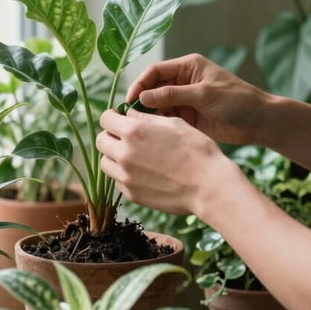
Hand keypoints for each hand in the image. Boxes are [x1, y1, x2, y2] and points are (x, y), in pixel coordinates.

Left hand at [97, 109, 238, 216]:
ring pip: (105, 163)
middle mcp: (124, 154)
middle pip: (100, 141)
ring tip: (135, 156)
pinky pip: (118, 181)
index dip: (112, 116)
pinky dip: (125, 175)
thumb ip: (146, 117)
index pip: (105, 119)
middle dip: (110, 136)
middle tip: (126, 137)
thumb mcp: (174, 124)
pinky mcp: (132, 195)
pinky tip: (144, 172)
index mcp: (133, 131)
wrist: (209, 187)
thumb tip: (129, 114)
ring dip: (115, 157)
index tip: (120, 119)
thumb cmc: (197, 151)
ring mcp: (126, 177)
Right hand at [125, 53, 270, 145]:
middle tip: (129, 117)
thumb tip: (143, 96)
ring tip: (138, 127)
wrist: (259, 122)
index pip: (155, 71)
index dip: (140, 84)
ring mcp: (185, 100)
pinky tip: (152, 134)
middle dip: (141, 101)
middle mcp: (183, 81)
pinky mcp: (188, 118)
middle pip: (153, 88)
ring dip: (149, 115)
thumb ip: (173, 95)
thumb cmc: (237, 100)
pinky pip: (167, 120)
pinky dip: (159, 125)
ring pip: (158, 106)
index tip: (130, 100)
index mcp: (188, 67)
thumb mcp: (204, 94)